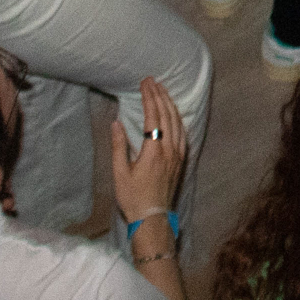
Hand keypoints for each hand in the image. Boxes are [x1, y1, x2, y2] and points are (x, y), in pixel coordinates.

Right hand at [112, 77, 187, 224]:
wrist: (152, 218)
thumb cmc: (133, 198)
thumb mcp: (120, 173)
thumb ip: (119, 146)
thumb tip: (116, 123)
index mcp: (154, 150)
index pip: (153, 116)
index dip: (149, 97)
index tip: (145, 82)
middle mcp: (169, 149)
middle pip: (167, 115)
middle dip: (159, 95)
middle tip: (152, 81)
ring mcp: (178, 155)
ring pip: (177, 122)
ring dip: (169, 104)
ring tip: (162, 91)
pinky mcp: (181, 161)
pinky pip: (182, 133)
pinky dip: (177, 118)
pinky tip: (174, 114)